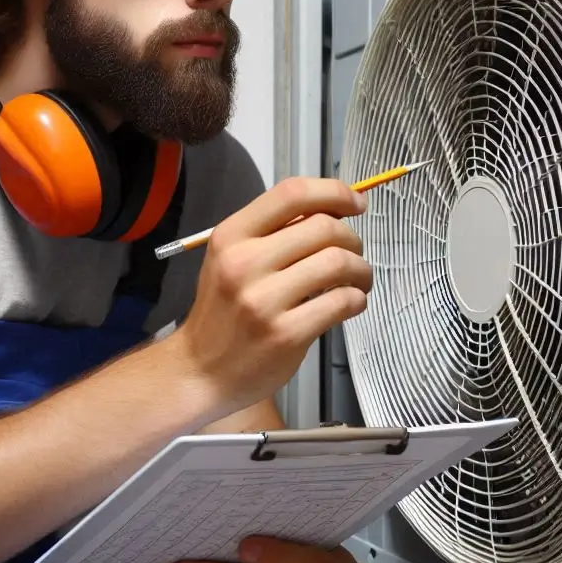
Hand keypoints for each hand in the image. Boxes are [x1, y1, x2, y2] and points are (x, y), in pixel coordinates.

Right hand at [171, 177, 372, 413]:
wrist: (200, 371)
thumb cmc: (223, 312)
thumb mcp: (231, 259)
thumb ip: (273, 233)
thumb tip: (331, 211)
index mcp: (231, 236)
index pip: (292, 193)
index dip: (334, 192)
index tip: (356, 204)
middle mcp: (245, 263)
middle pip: (324, 227)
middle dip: (353, 239)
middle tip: (355, 254)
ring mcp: (265, 300)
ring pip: (338, 263)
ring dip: (361, 270)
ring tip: (358, 281)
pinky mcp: (286, 334)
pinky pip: (341, 302)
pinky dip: (357, 299)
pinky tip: (350, 303)